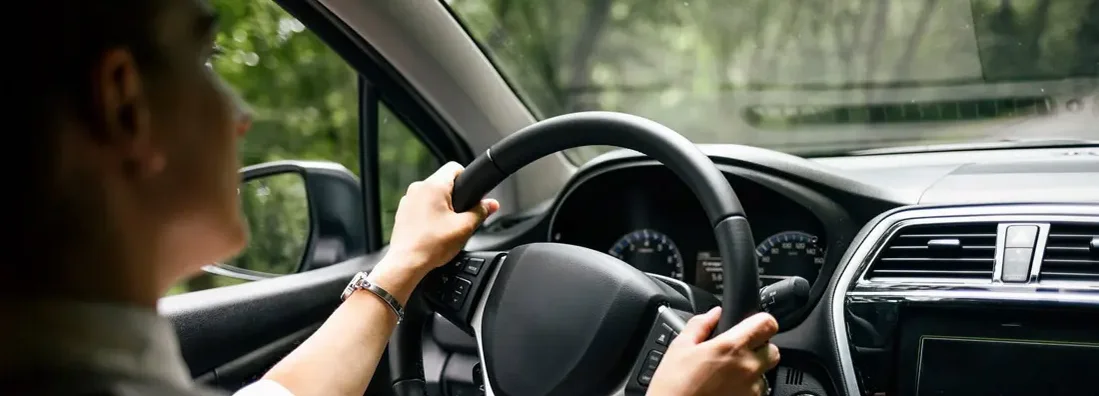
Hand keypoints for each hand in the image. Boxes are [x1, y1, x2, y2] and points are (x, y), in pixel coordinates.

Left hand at [384, 162, 499, 275]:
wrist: (406, 263)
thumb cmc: (431, 245)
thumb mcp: (464, 227)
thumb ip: (481, 211)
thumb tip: (492, 204)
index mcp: (434, 186)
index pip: (454, 167)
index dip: (467, 179)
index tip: (471, 195)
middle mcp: (418, 188)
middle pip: (444, 183)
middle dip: (455, 197)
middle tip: (461, 217)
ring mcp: (408, 200)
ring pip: (432, 195)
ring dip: (442, 207)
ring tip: (447, 227)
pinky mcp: (403, 212)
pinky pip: (421, 206)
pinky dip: (429, 214)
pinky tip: (434, 231)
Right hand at [647, 308, 779, 395]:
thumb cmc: (673, 386)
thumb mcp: (679, 347)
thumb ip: (700, 325)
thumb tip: (714, 314)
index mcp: (731, 347)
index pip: (767, 324)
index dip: (761, 322)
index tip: (753, 325)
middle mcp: (747, 368)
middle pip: (772, 350)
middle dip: (759, 349)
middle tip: (737, 353)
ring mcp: (751, 390)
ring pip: (764, 374)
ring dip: (752, 372)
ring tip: (727, 376)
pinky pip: (756, 392)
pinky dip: (745, 389)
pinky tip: (725, 390)